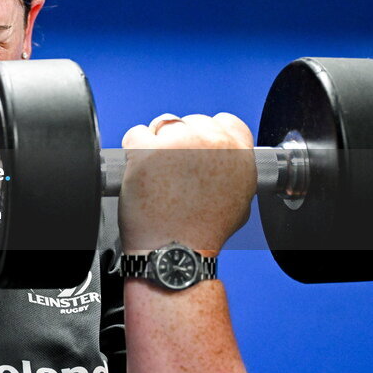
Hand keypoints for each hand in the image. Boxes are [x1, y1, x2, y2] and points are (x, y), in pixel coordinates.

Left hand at [119, 113, 255, 255]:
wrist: (175, 250)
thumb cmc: (204, 232)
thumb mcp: (240, 200)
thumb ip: (235, 169)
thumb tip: (228, 158)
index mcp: (238, 152)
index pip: (224, 121)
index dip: (206, 134)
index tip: (196, 149)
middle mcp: (212, 142)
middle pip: (189, 122)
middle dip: (179, 140)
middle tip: (173, 168)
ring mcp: (179, 143)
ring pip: (162, 125)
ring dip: (156, 143)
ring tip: (157, 173)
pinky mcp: (148, 149)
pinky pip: (135, 134)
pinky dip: (133, 149)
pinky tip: (140, 170)